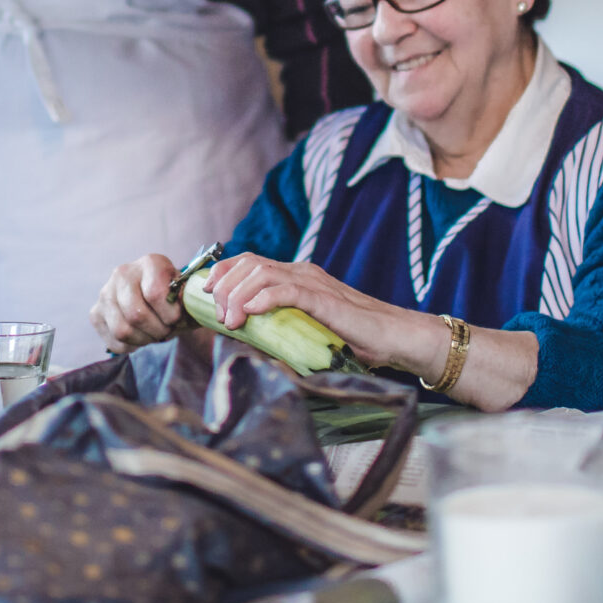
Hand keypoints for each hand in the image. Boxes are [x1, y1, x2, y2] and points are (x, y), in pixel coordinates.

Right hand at [92, 253, 189, 352]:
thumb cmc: (174, 297)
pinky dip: (131, 346)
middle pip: (136, 315)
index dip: (170, 315)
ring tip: (153, 334)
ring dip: (144, 340)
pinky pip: (113, 341)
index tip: (177, 319)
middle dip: (157, 331)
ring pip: (122, 330)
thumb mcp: (186, 295)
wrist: (156, 298)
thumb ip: (188, 301)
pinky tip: (139, 335)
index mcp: (150, 263)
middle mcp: (123, 273)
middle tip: (166, 331)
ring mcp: (105, 293)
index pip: (155, 294)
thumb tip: (183, 311)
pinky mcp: (96, 313)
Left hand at [201, 253, 445, 376]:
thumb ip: (281, 328)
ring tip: (229, 320)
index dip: (222, 274)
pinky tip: (250, 313)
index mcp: (297, 276)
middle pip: (249, 262)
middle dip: (224, 286)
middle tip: (216, 315)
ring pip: (262, 272)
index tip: (206, 297)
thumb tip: (246, 341)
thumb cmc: (356, 340)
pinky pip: (287, 290)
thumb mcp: (307, 331)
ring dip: (237, 294)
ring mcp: (314, 283)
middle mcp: (302, 273)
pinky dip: (262, 298)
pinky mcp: (325, 298)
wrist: (396, 339)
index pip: (249, 262)